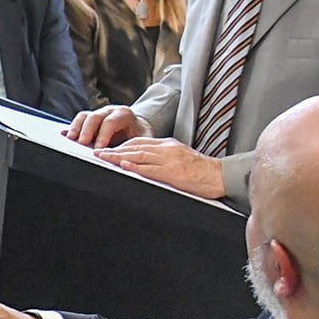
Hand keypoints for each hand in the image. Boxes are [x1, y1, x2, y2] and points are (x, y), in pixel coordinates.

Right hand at [66, 105, 145, 147]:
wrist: (139, 126)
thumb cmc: (141, 134)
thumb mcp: (144, 139)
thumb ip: (136, 147)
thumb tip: (128, 159)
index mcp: (124, 114)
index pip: (110, 122)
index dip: (104, 135)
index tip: (99, 149)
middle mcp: (109, 111)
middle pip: (94, 117)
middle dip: (87, 130)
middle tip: (82, 143)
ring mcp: (98, 114)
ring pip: (84, 116)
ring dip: (76, 128)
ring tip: (70, 139)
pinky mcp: (90, 120)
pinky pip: (78, 121)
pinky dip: (71, 127)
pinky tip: (64, 135)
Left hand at [100, 136, 226, 198]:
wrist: (221, 176)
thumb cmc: (202, 171)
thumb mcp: (180, 158)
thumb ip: (163, 158)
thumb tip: (144, 163)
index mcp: (168, 145)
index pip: (139, 142)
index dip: (121, 145)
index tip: (107, 149)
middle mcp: (167, 149)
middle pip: (135, 146)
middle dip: (114, 149)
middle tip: (97, 153)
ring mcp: (170, 160)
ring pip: (139, 155)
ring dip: (118, 157)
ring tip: (103, 158)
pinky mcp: (174, 173)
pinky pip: (151, 169)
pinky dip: (136, 167)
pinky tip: (124, 166)